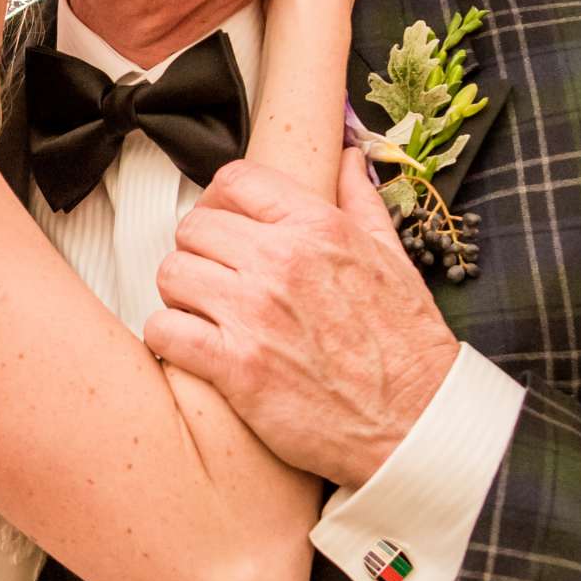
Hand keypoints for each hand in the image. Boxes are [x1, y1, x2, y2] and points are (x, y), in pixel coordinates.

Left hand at [146, 151, 463, 487]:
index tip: (224, 226)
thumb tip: (349, 159)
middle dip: (199, 252)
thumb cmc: (406, 345)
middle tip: (215, 280)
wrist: (415, 422)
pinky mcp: (236, 367)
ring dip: (181, 295)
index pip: (235, 181)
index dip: (220, 202)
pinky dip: (170, 339)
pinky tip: (193, 348)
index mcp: (317, 227)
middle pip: (193, 227)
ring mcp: (255, 313)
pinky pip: (165, 330)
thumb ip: (361, 202)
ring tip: (204, 314)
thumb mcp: (392, 258)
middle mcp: (281, 261)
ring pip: (171, 274)